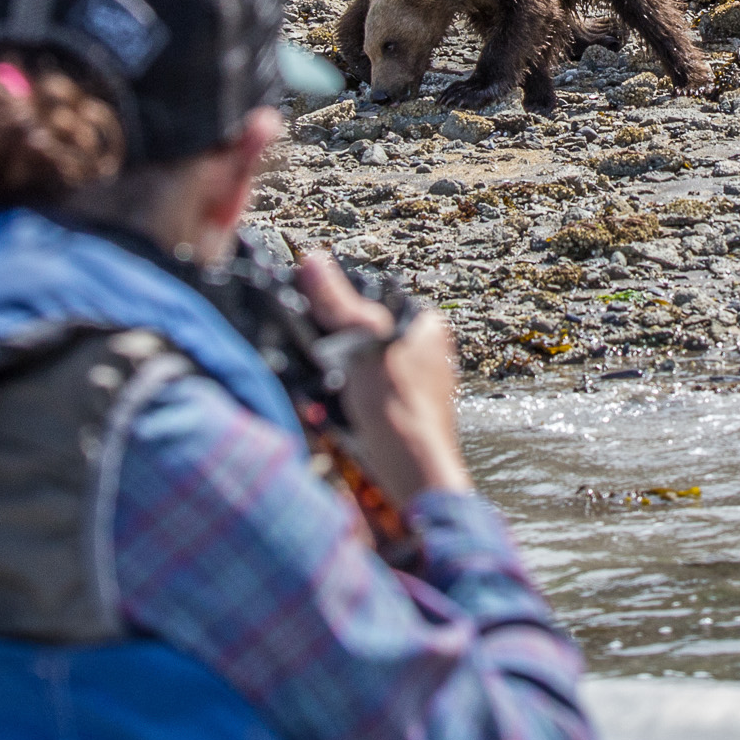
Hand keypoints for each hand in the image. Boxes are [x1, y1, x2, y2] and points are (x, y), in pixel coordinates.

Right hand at [296, 249, 470, 503]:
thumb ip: (338, 303)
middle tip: (314, 358)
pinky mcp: (395, 420)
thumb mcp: (363, 344)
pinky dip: (340, 404)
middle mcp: (426, 357)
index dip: (341, 308)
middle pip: (363, 337)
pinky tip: (330, 413)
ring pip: (357, 370)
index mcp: (428, 329)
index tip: (312, 316)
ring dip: (333, 379)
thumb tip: (314, 260)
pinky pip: (357, 401)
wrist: (410, 479)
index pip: (375, 301)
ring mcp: (411, 390)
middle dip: (335, 348)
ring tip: (322, 388)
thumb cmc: (398, 410)